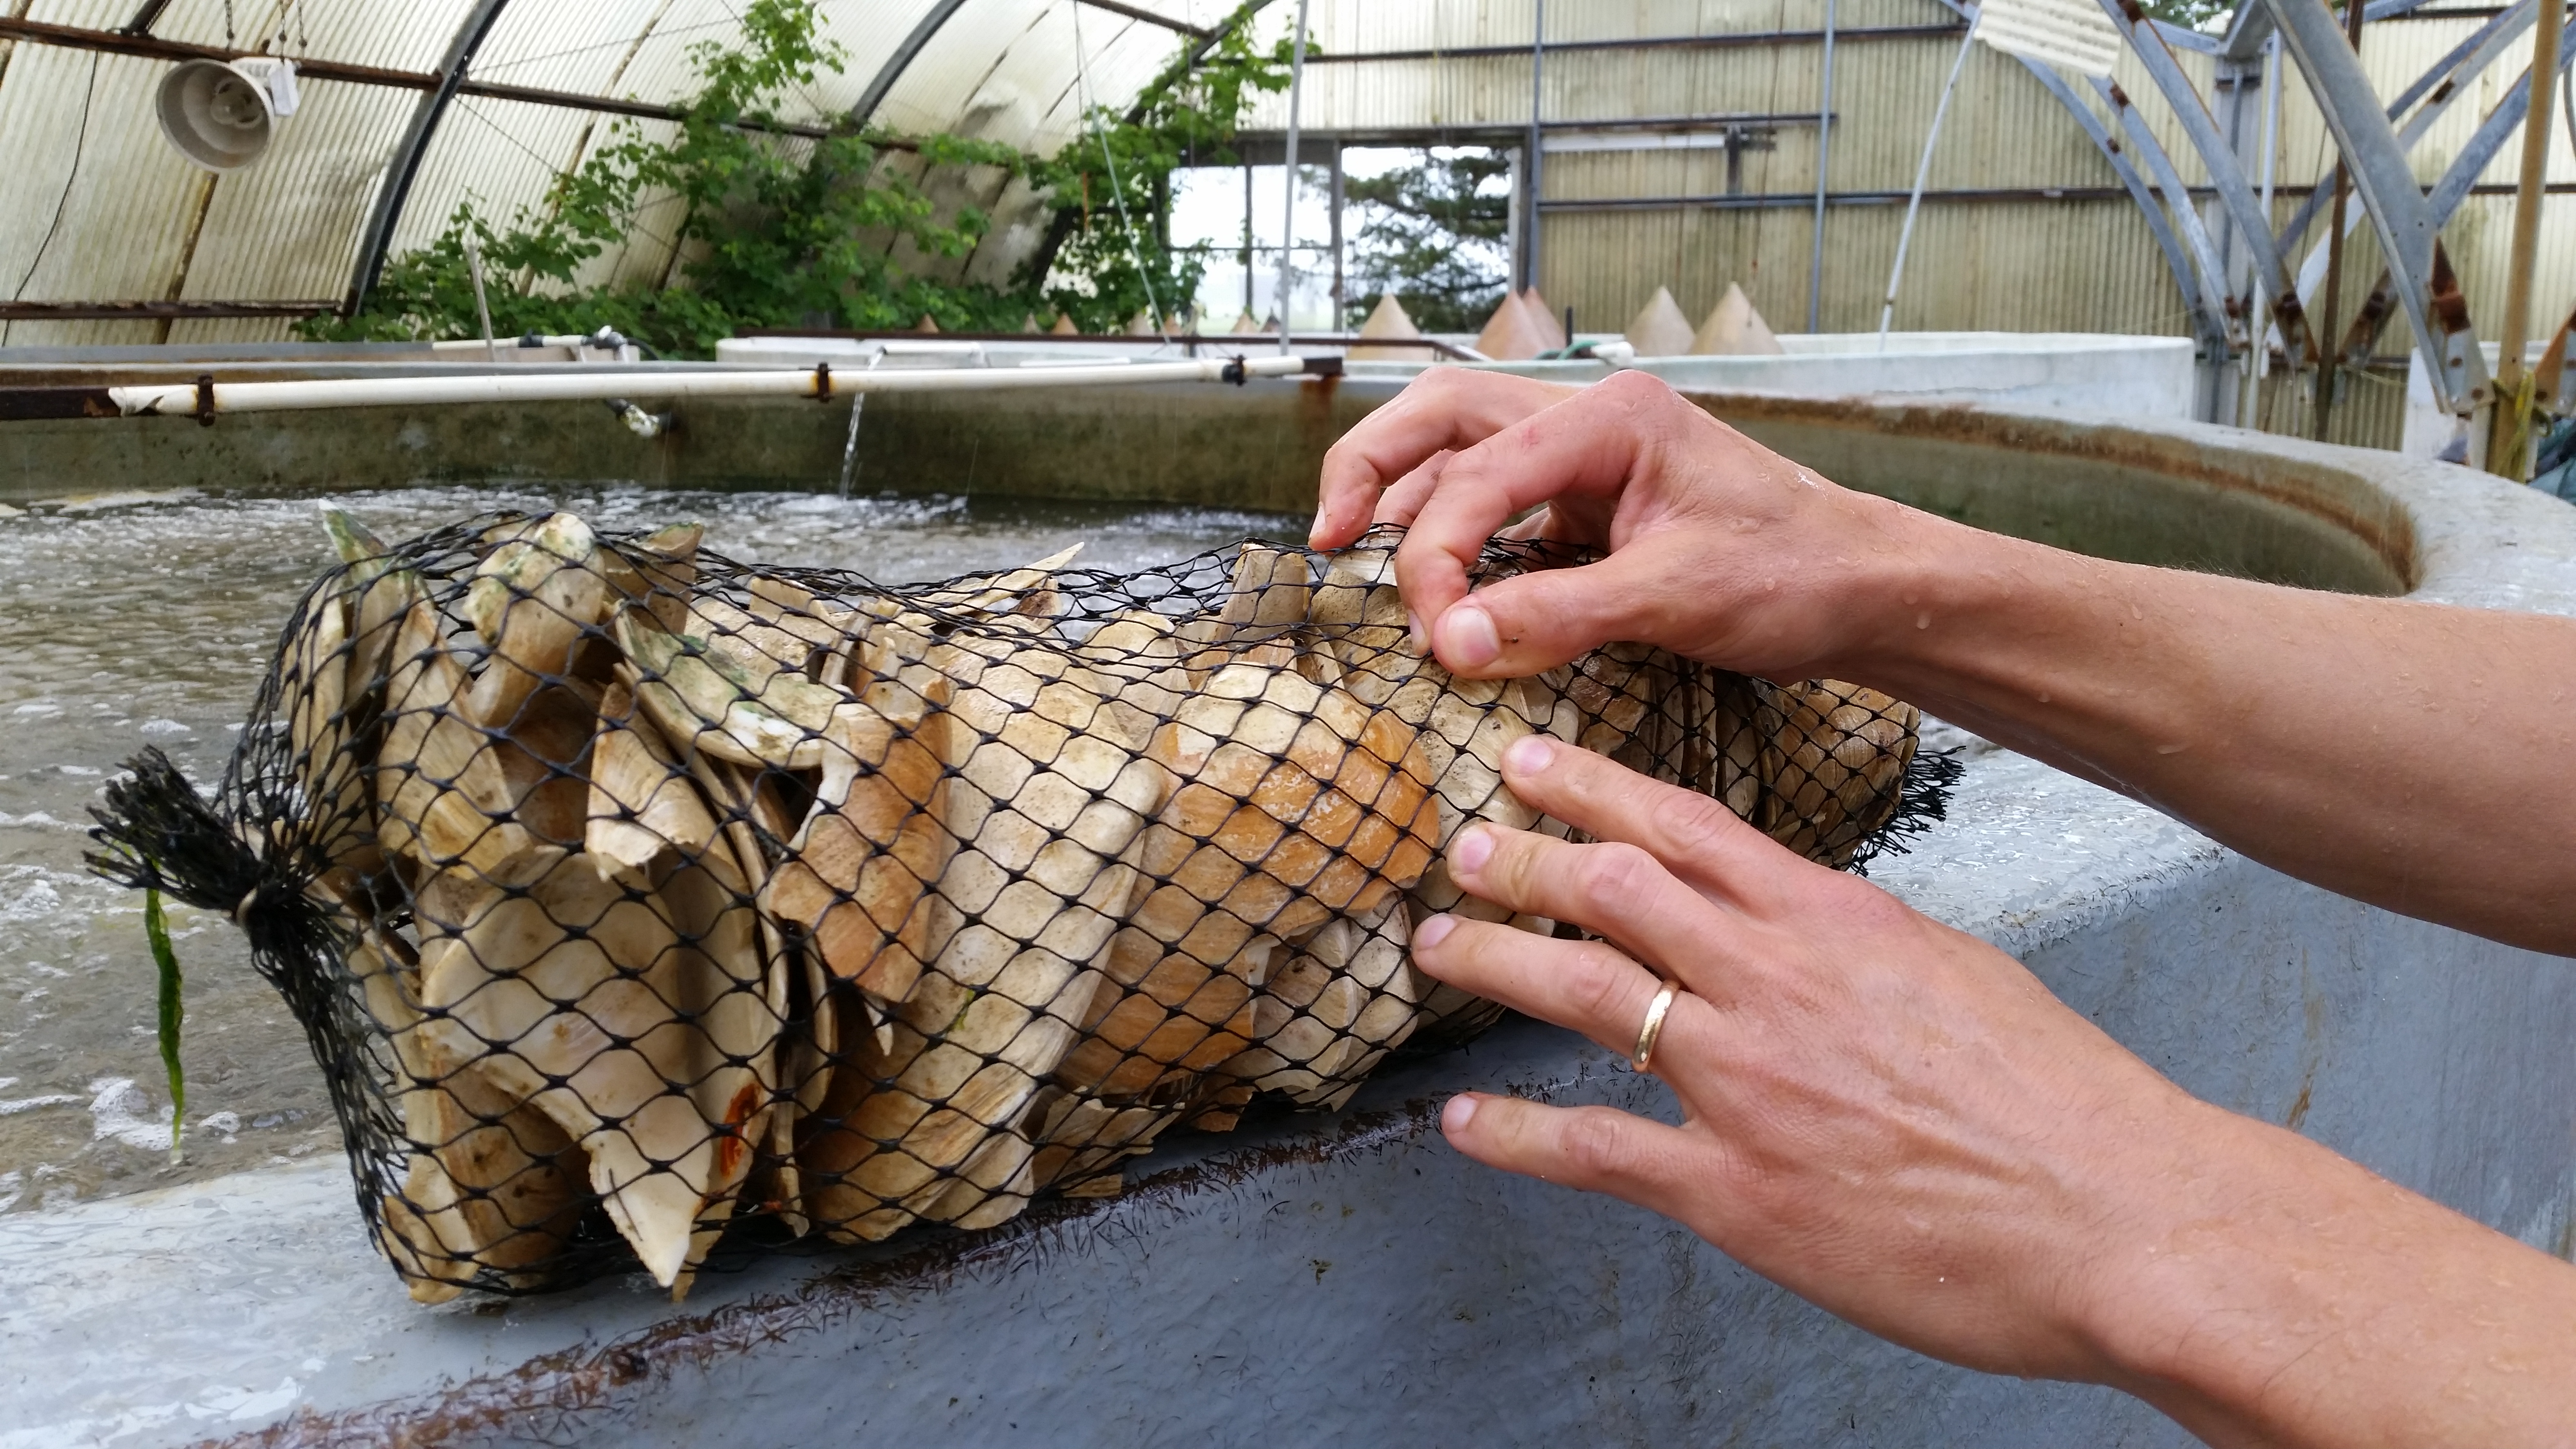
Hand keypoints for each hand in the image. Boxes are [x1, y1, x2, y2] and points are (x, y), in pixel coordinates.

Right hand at [1312, 368, 1928, 681]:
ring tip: (1352, 558)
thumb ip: (1554, 618)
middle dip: (1372, 469)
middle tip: (1321, 539)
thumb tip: (1447, 644)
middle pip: (1441, 414)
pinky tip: (1429, 583)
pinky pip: (1496, 505)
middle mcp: (1589, 419)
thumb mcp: (1676, 600)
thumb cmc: (1798, 577)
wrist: (1870, 588)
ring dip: (1404, 501)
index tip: (1429, 631)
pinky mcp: (1591, 504)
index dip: (1433, 552)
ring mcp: (1588, 458)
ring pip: (1460, 452)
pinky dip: (1450, 536)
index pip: (1477, 469)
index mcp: (1611, 418)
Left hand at [1411, 731, 2194, 1381]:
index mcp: (1832, 923)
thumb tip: (1803, 926)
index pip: (1684, 829)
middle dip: (1520, 860)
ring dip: (1494, 961)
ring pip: (1582, 993)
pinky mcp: (1736, 1191)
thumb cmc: (2060, 1103)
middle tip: (1460, 844)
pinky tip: (1463, 1122)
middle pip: (1611, 892)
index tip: (1532, 764)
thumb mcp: (1955, 976)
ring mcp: (1744, 1085)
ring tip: (1437, 942)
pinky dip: (1514, 1134)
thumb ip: (1857, 947)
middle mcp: (1772, 984)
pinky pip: (1594, 1148)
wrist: (2122, 1215)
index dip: (1591, 790)